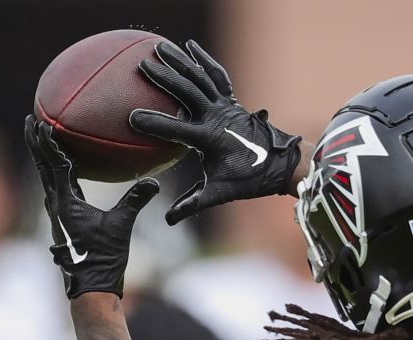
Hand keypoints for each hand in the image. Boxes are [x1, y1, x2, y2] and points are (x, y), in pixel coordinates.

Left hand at [24, 115, 158, 297]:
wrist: (90, 288)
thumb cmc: (104, 259)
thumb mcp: (121, 227)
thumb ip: (134, 201)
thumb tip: (153, 182)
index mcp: (66, 203)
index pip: (55, 165)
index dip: (49, 142)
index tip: (42, 121)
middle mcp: (56, 205)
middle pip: (42, 166)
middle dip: (36, 142)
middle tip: (30, 119)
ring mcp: (57, 213)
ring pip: (46, 177)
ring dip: (42, 156)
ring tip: (39, 137)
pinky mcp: (62, 221)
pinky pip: (55, 189)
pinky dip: (54, 172)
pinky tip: (61, 168)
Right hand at [129, 40, 301, 225]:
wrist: (281, 164)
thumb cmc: (248, 180)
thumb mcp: (219, 194)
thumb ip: (192, 204)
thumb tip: (168, 220)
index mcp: (210, 140)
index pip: (177, 130)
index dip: (155, 124)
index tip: (132, 118)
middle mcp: (218, 117)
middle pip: (188, 92)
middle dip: (164, 78)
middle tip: (141, 66)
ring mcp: (226, 106)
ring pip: (200, 78)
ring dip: (180, 61)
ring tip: (159, 47)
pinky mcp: (232, 101)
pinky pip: (217, 76)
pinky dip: (204, 61)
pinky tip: (190, 47)